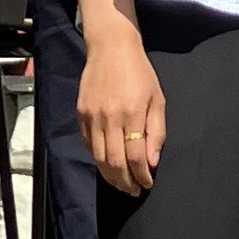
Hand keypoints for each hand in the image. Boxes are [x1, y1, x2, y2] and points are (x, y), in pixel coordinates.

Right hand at [78, 24, 167, 194]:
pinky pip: (88, 144)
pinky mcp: (81, 113)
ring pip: (98, 157)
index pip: (136, 156)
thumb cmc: (139, 72)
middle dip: (125, 182)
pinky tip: (107, 164)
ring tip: (121, 184)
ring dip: (110, 176)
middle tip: (133, 191)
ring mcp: (92, 116)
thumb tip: (152, 162)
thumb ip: (156, 132)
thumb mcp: (157, 99)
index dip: (142, 176)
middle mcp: (110, 117)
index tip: (147, 184)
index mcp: (132, 113)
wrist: (111, 47)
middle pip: (114, 162)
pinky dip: (97, 158)